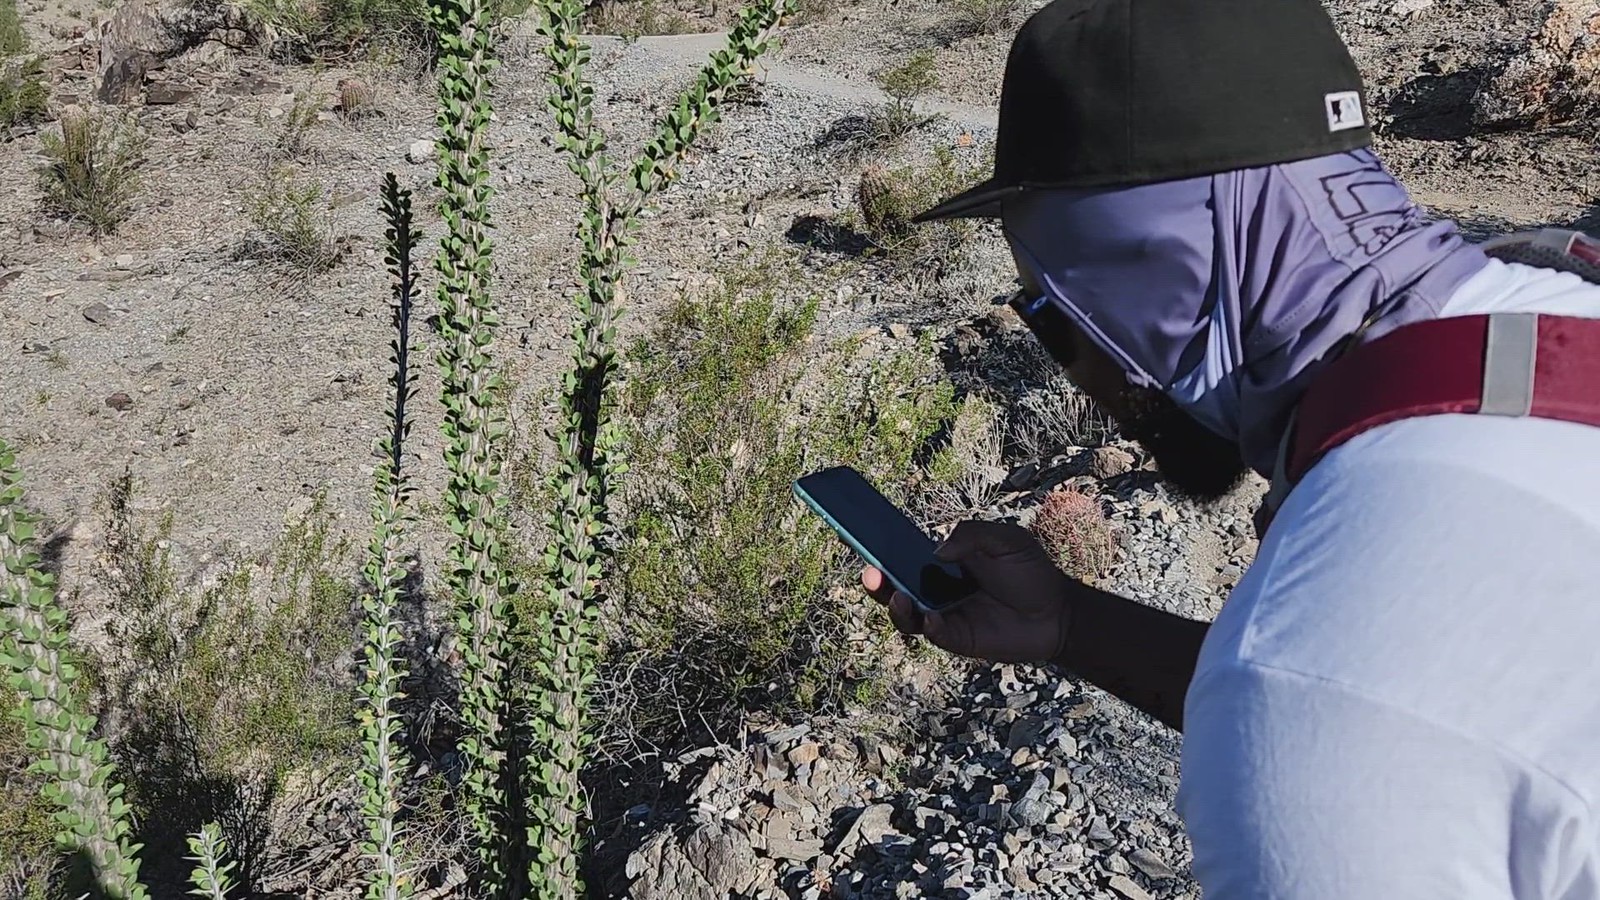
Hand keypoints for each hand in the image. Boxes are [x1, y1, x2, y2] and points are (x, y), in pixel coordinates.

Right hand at [862, 519, 1074, 663]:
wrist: (1058, 611)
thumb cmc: (1030, 572)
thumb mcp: (1005, 539)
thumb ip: (972, 535)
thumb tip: (936, 551)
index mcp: (940, 562)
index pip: (900, 553)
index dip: (874, 545)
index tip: (848, 532)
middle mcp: (935, 588)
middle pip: (892, 586)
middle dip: (874, 580)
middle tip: (868, 570)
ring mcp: (943, 614)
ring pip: (905, 614)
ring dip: (895, 606)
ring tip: (900, 596)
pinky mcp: (957, 638)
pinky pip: (932, 634)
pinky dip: (927, 626)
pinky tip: (932, 619)